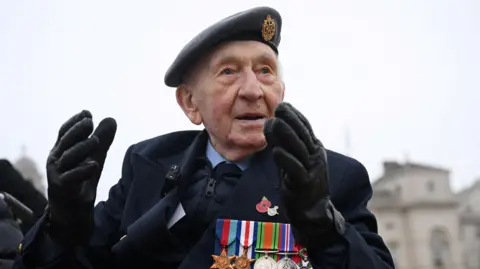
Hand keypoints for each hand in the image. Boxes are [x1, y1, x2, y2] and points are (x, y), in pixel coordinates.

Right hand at [46, 110, 116, 245]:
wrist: (72, 213)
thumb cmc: (80, 182)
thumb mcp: (93, 158)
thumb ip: (102, 141)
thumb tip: (111, 119)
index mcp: (61, 152)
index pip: (64, 133)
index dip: (74, 122)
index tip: (87, 113)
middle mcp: (55, 162)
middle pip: (64, 143)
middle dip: (76, 131)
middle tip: (89, 121)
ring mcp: (57, 176)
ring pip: (67, 159)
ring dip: (81, 149)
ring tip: (95, 141)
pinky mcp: (62, 190)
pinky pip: (71, 179)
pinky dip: (82, 172)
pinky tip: (94, 165)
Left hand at [264, 103, 343, 246]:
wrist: (314, 211)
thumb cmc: (300, 183)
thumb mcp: (291, 159)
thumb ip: (282, 143)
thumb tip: (270, 123)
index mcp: (314, 149)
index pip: (305, 128)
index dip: (295, 115)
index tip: (284, 104)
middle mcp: (315, 156)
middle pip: (303, 134)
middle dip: (291, 119)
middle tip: (279, 107)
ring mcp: (312, 169)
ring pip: (299, 149)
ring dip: (286, 135)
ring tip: (274, 122)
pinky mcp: (305, 184)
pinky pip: (295, 170)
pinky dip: (286, 160)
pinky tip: (275, 151)